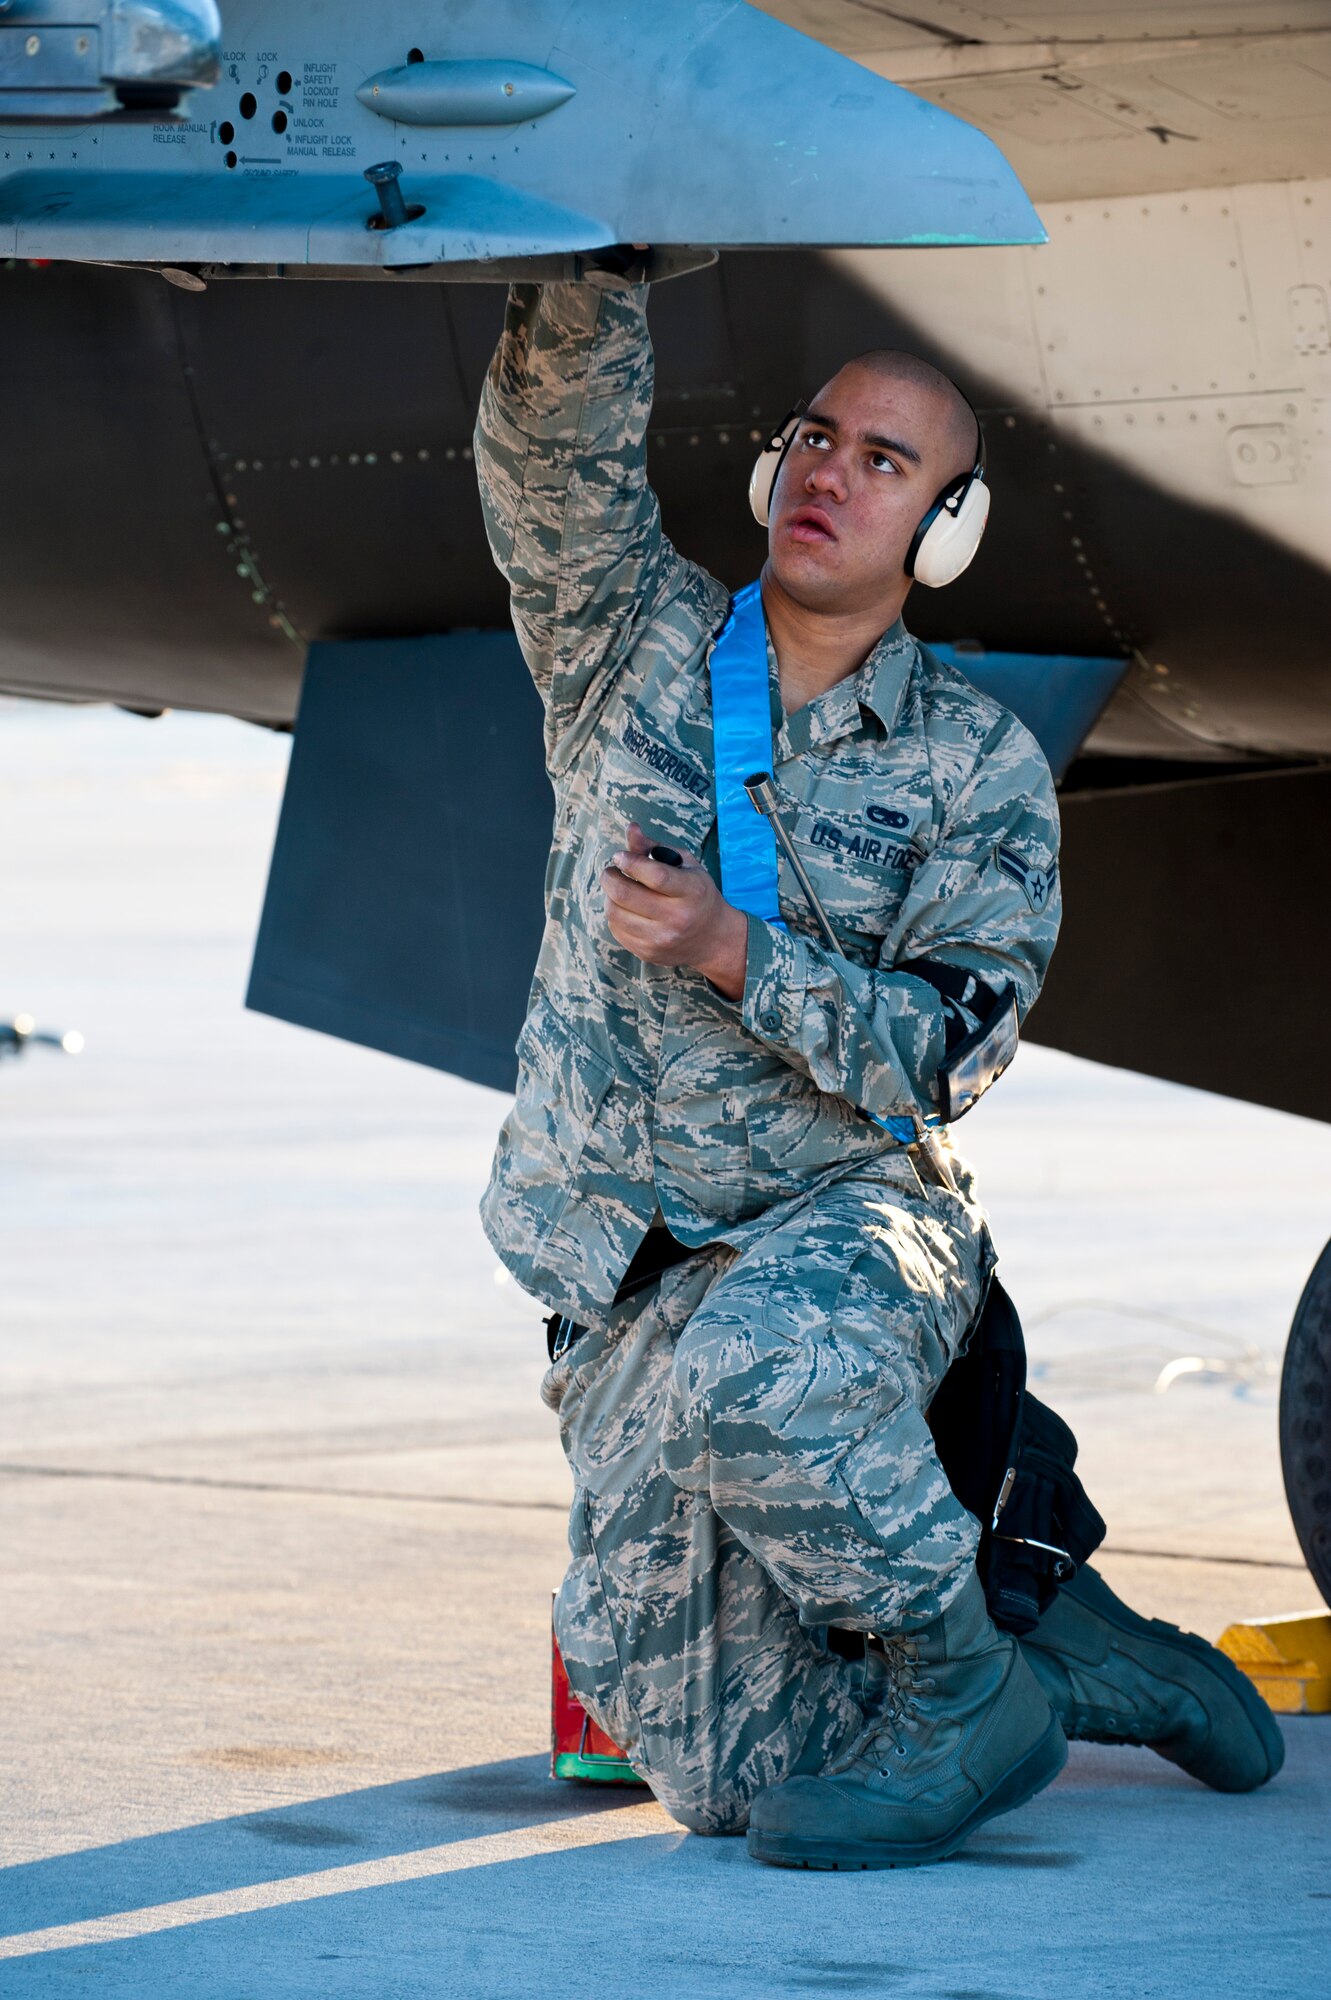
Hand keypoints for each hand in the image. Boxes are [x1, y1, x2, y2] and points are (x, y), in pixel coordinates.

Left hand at [603, 823, 747, 998]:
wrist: (713, 939)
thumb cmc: (698, 894)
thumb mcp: (686, 866)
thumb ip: (655, 847)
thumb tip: (631, 828)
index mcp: (692, 891)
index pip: (655, 875)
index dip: (631, 862)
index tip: (619, 856)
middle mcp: (678, 918)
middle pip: (626, 894)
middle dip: (610, 877)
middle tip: (611, 871)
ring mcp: (662, 939)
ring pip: (615, 913)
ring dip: (609, 896)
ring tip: (617, 888)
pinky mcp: (648, 953)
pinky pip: (616, 930)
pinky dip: (615, 915)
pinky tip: (625, 908)